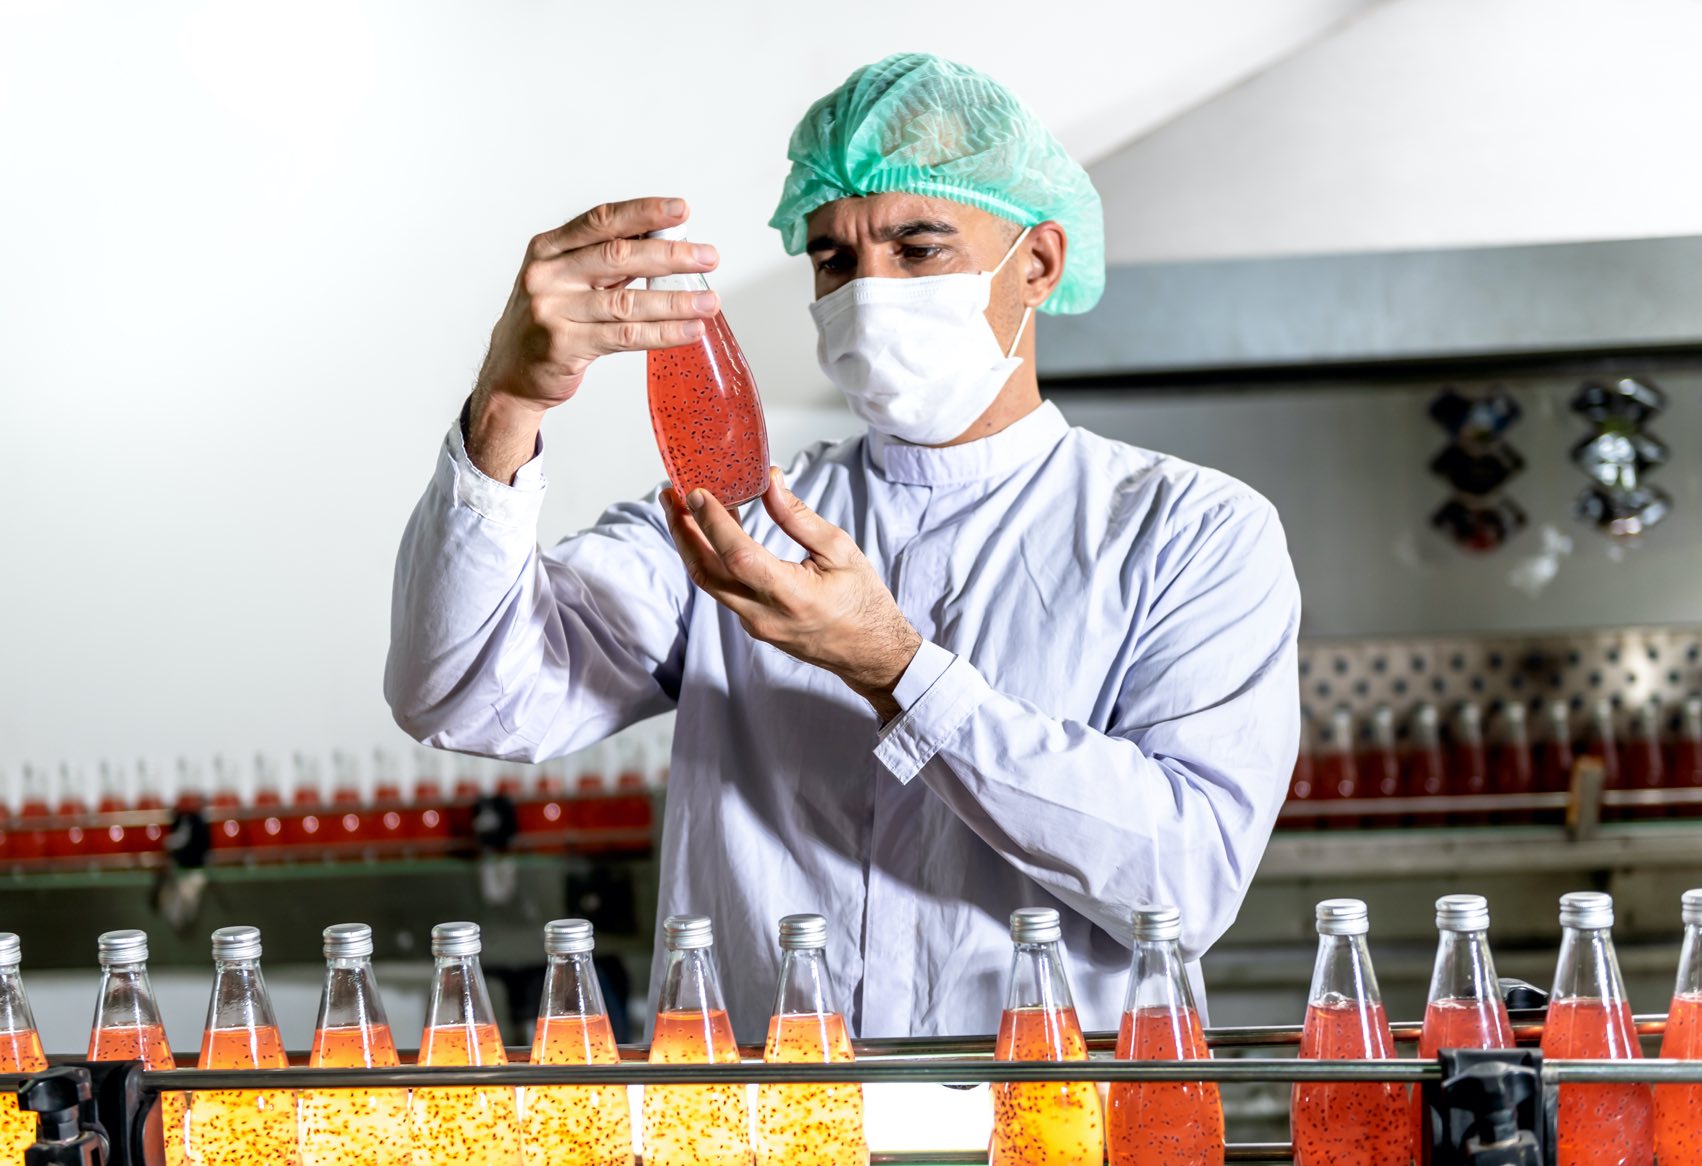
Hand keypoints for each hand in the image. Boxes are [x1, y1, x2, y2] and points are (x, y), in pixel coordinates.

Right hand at [465, 197, 721, 481]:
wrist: (509, 375)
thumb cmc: (547, 321)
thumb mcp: (564, 280)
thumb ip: (604, 262)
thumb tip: (665, 243)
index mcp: (548, 248)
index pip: (601, 221)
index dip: (644, 213)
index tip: (681, 210)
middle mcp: (547, 275)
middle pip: (618, 256)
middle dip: (670, 255)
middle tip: (708, 257)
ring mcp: (553, 311)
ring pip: (626, 301)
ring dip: (675, 300)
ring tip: (709, 301)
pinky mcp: (564, 347)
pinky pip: (624, 337)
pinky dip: (662, 333)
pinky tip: (689, 330)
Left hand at [663, 468, 922, 721]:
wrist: (870, 653)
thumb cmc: (862, 602)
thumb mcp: (839, 550)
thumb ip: (798, 517)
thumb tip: (770, 480)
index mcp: (791, 596)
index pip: (739, 556)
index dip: (713, 523)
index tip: (697, 493)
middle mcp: (764, 615)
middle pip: (706, 572)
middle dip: (682, 531)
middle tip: (670, 495)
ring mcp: (755, 624)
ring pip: (709, 582)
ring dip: (691, 544)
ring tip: (682, 509)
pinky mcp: (753, 625)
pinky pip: (722, 589)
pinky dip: (711, 557)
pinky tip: (713, 532)